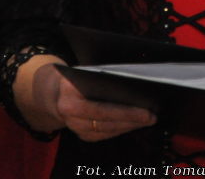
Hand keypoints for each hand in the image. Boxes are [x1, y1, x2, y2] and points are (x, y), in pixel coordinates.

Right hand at [33, 62, 156, 140]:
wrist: (52, 91)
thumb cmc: (75, 75)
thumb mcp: (84, 69)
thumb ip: (102, 74)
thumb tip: (134, 77)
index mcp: (69, 93)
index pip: (101, 107)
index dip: (125, 111)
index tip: (145, 107)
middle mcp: (69, 113)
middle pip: (105, 121)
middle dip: (131, 119)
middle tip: (152, 115)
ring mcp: (74, 127)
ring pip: (106, 131)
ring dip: (129, 126)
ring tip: (148, 119)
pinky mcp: (81, 135)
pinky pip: (104, 135)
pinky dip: (120, 129)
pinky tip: (134, 123)